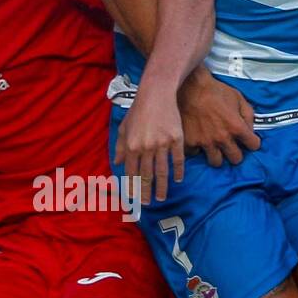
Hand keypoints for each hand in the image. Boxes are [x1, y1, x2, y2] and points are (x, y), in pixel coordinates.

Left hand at [115, 89, 184, 204]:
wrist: (157, 93)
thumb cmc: (138, 110)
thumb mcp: (124, 127)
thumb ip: (120, 146)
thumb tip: (118, 162)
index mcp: (132, 146)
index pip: (132, 172)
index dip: (132, 187)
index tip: (134, 198)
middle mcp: (147, 147)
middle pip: (147, 175)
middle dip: (146, 192)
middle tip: (147, 204)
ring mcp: (163, 144)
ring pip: (163, 171)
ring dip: (162, 187)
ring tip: (161, 197)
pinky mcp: (177, 139)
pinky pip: (178, 160)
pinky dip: (178, 172)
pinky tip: (178, 180)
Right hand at [178, 70, 260, 166]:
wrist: (190, 87)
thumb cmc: (215, 91)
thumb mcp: (238, 98)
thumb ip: (248, 115)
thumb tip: (250, 129)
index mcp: (236, 127)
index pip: (253, 145)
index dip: (252, 142)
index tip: (248, 140)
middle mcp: (222, 138)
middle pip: (236, 159)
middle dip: (236, 153)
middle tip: (232, 146)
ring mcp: (205, 142)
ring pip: (216, 162)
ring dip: (218, 155)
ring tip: (215, 147)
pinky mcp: (190, 142)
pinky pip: (196, 154)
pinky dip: (198, 149)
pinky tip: (198, 140)